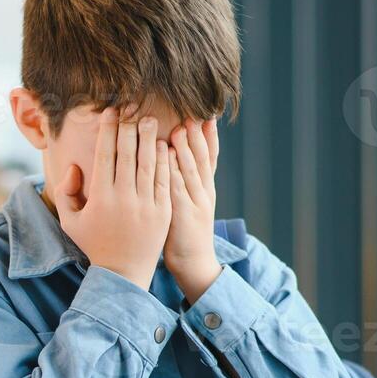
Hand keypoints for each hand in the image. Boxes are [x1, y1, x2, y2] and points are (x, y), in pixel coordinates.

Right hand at [56, 108, 173, 290]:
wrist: (123, 273)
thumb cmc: (94, 244)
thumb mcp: (69, 221)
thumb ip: (64, 192)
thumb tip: (74, 166)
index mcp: (100, 198)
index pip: (105, 154)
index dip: (108, 130)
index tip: (111, 112)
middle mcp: (123, 198)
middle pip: (127, 152)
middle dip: (129, 126)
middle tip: (132, 107)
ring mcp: (146, 204)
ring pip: (148, 162)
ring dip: (149, 138)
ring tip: (150, 119)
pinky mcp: (163, 211)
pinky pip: (163, 179)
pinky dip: (164, 160)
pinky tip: (163, 144)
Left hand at [163, 119, 222, 303]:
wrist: (194, 263)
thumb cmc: (185, 232)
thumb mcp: (192, 203)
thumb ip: (186, 180)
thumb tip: (176, 156)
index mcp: (206, 188)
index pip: (210, 156)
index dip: (209, 135)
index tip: (206, 114)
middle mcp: (204, 192)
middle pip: (203, 158)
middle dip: (197, 135)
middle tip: (191, 113)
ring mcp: (195, 203)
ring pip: (192, 171)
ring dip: (185, 150)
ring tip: (179, 129)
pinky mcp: (182, 215)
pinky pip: (176, 189)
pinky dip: (172, 172)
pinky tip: (166, 158)